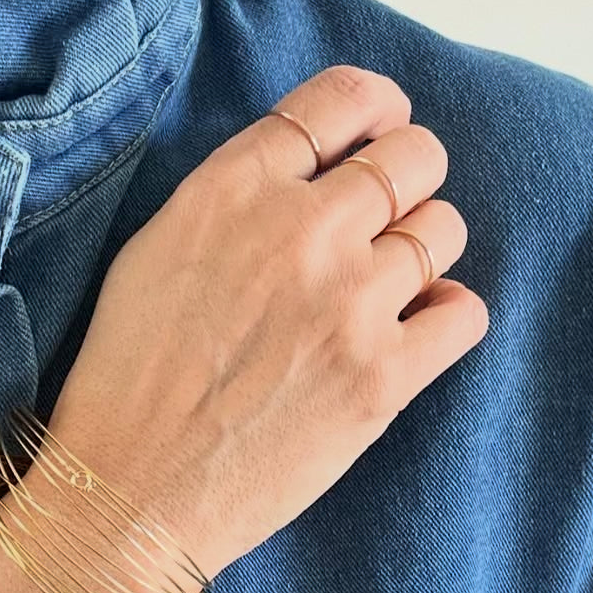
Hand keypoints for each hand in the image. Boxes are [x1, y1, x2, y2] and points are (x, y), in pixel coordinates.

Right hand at [41, 64, 487, 579]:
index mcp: (233, 190)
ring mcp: (348, 303)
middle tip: (386, 219)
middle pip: (414, 156)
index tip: (381, 132)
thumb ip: (235, 198)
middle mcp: (299, 230)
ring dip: (423, 250)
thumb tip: (311, 173)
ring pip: (445, 229)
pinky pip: (465, 312)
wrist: (130, 492)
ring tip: (384, 290)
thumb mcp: (155, 251)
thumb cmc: (127, 378)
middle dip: (408, 178)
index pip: (343, 100)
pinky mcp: (382, 377)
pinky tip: (412, 333)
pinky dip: (446, 316)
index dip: (378, 109)